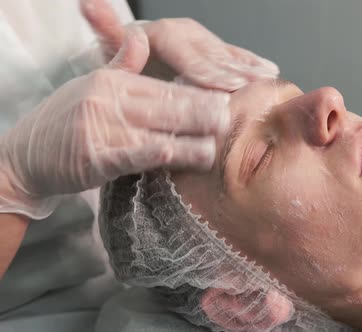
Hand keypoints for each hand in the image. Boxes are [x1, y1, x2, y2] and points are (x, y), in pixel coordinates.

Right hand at [0, 28, 228, 218]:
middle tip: (229, 117)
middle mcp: (110, 101)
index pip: (164, 87)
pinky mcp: (94, 157)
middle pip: (167, 106)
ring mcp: (102, 128)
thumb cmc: (65, 121)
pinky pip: (131, 154)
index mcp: (114, 82)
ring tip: (215, 144)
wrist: (25, 155)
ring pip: (156, 131)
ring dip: (189, 139)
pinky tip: (174, 152)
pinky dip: (153, 152)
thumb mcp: (93, 85)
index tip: (223, 97)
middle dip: (201, 113)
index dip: (196, 93)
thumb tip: (143, 39)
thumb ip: (123, 65)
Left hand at [81, 0, 278, 90]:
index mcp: (164, 33)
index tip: (225, 88)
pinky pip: (235, 54)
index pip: (190, 56)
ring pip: (228, 55)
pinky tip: (270, 71)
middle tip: (253, 89)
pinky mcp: (213, 47)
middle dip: (235, 74)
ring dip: (250, 67)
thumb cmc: (122, 61)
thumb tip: (89, 2)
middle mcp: (186, 33)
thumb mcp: (108, 49)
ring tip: (268, 79)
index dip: (209, 73)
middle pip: (214, 56)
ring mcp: (203, 39)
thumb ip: (106, 30)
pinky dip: (252, 63)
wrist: (130, 57)